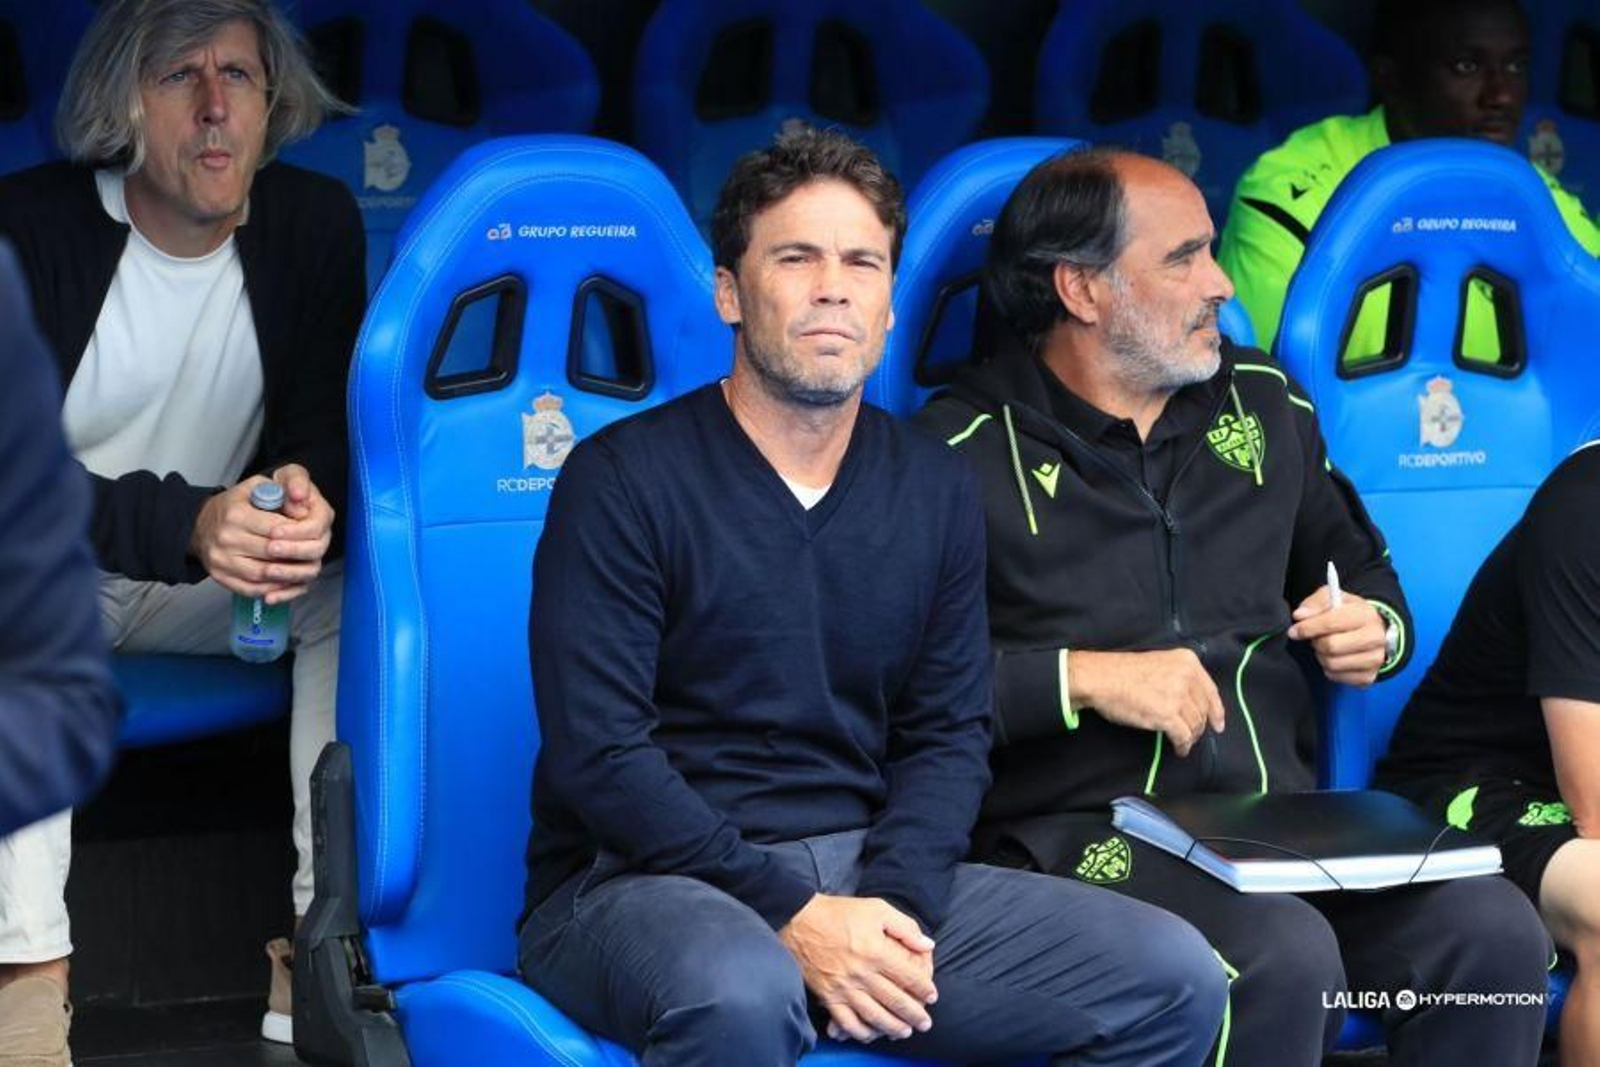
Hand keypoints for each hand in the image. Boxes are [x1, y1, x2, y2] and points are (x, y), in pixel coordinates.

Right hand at [189, 464, 333, 602]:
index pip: (276, 529)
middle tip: (310, 554)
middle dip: (295, 555)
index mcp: (236, 515)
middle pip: (271, 553)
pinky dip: (272, 589)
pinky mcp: (221, 576)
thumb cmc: (232, 506)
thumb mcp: (253, 486)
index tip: (310, 534)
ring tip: (301, 569)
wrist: (199, 524)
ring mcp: (221, 560)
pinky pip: (251, 589)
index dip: (297, 534)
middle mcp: (226, 538)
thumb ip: (279, 490)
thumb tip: (302, 502)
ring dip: (286, 576)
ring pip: (263, 575)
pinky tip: (284, 583)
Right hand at [777, 894, 936, 1042]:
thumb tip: (927, 945)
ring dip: (893, 1027)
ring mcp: (844, 988)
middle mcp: (862, 974)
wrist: (799, 920)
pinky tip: (872, 1034)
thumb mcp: (877, 909)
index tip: (932, 995)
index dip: (924, 988)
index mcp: (876, 951)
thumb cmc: (840, 913)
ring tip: (905, 1032)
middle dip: (914, 1014)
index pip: (908, 977)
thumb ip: (905, 927)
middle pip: (895, 1001)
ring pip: (874, 1016)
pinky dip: (861, 1032)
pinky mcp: (828, 996)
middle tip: (925, 1023)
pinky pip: (847, 1022)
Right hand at [1070, 649, 1224, 756]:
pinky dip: (1182, 745)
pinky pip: (1183, 736)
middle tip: (1190, 736)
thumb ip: (1178, 678)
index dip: (1216, 711)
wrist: (1101, 678)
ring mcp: (1178, 696)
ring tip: (1182, 743)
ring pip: (1194, 725)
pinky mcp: (1168, 715)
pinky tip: (1178, 749)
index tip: (1218, 724)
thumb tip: (1190, 703)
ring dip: (1189, 737)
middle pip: (1202, 710)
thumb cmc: (1122, 672)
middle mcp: (1187, 676)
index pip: (1210, 691)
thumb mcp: (1158, 663)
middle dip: (1198, 727)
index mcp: (1187, 661)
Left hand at [1287, 585, 1385, 685]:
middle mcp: (1375, 637)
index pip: (1331, 623)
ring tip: (1325, 647)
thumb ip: (1315, 604)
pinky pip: (1337, 677)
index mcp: (1366, 614)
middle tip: (1315, 638)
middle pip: (1331, 646)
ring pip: (1332, 664)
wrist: (1370, 629)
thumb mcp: (1331, 599)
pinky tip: (1334, 657)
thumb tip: (1300, 616)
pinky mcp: (1369, 676)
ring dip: (1321, 656)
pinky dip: (1329, 669)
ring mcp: (1375, 659)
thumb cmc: (1347, 612)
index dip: (1307, 628)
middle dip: (1316, 642)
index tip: (1294, 631)